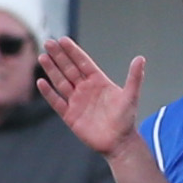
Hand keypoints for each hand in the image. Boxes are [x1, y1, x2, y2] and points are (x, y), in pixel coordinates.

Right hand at [34, 37, 145, 159]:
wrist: (119, 142)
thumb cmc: (126, 119)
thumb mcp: (131, 96)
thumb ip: (134, 77)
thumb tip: (140, 58)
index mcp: (98, 81)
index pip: (83, 63)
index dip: (73, 52)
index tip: (63, 40)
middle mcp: (85, 89)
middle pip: (69, 69)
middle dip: (58, 56)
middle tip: (48, 43)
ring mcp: (76, 102)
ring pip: (61, 82)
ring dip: (51, 70)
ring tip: (42, 57)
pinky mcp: (70, 116)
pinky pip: (57, 102)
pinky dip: (49, 93)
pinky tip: (41, 82)